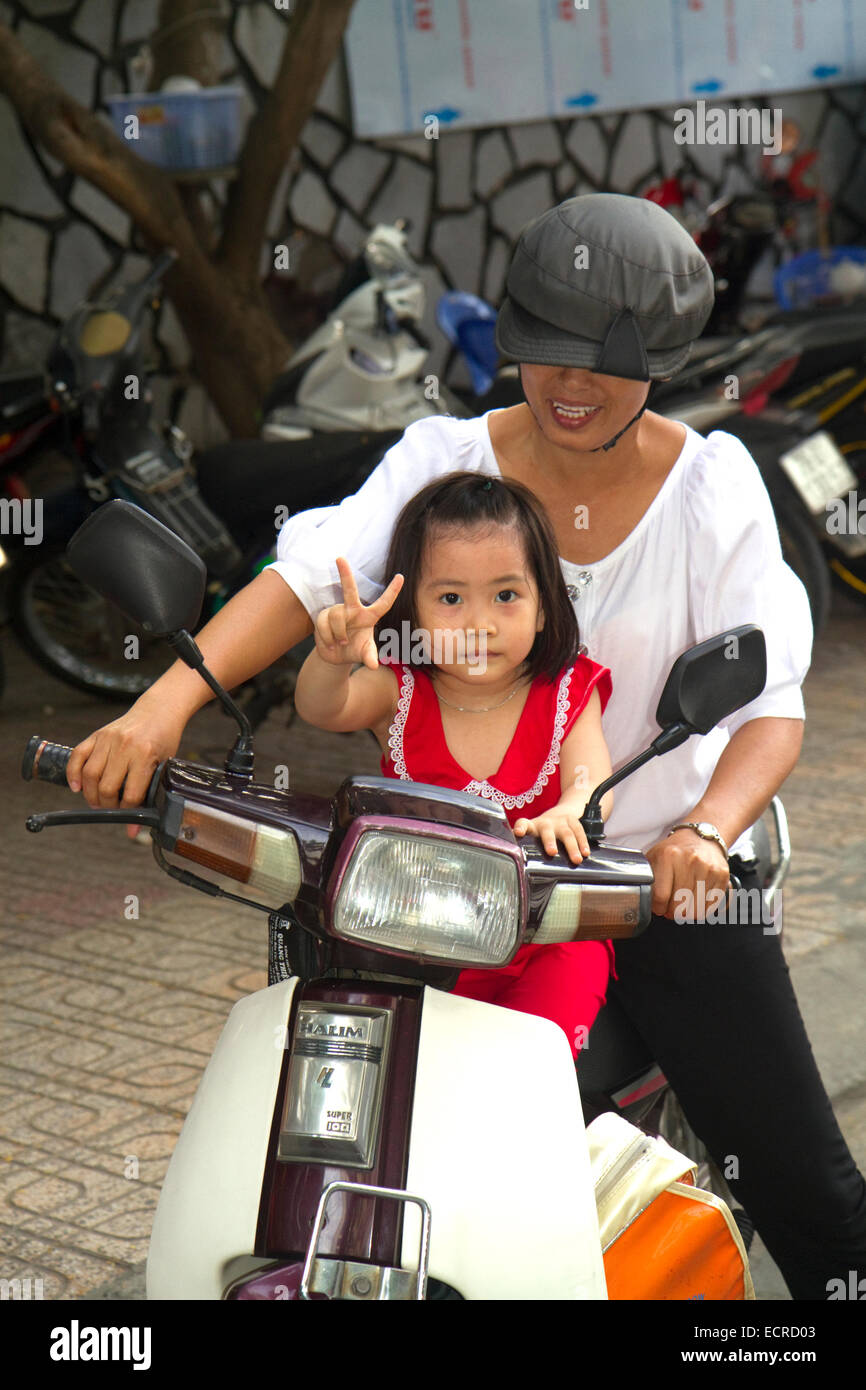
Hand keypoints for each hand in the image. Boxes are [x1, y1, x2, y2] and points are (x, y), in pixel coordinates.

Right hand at [66, 695, 184, 838]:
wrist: (159, 710)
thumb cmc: (164, 739)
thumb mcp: (165, 764)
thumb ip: (151, 791)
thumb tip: (139, 823)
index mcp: (146, 755)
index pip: (131, 794)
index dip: (129, 814)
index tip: (130, 826)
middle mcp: (125, 746)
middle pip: (106, 787)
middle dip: (107, 806)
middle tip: (111, 810)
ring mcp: (108, 739)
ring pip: (90, 775)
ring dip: (90, 795)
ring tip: (97, 802)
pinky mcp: (97, 734)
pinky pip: (78, 756)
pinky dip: (73, 774)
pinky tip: (77, 787)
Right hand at [314, 556, 402, 670]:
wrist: (336, 657)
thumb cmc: (356, 651)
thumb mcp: (364, 654)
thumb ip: (369, 657)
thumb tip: (374, 665)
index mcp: (369, 616)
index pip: (383, 603)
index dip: (392, 591)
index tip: (401, 576)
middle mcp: (353, 609)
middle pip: (349, 589)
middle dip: (344, 573)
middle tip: (339, 558)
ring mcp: (338, 611)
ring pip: (336, 616)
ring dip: (338, 634)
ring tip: (341, 643)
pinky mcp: (323, 616)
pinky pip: (324, 623)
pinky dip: (328, 637)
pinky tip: (330, 643)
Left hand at [513, 809, 590, 863]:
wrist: (560, 813)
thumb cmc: (544, 832)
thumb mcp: (533, 836)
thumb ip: (526, 848)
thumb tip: (518, 867)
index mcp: (532, 827)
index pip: (523, 824)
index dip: (521, 828)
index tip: (518, 833)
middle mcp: (545, 823)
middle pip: (547, 831)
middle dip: (549, 841)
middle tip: (552, 852)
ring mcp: (560, 821)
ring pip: (566, 833)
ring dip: (572, 847)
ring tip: (576, 860)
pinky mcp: (573, 820)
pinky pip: (579, 831)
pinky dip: (583, 843)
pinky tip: (585, 853)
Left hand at [646, 828, 730, 918]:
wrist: (700, 837)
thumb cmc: (675, 850)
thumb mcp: (655, 856)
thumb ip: (646, 876)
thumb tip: (642, 898)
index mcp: (669, 856)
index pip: (661, 896)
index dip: (658, 908)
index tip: (659, 907)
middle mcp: (690, 861)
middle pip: (679, 905)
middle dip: (672, 912)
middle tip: (670, 909)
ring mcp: (708, 868)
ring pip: (696, 909)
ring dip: (688, 913)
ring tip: (683, 904)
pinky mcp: (722, 875)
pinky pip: (711, 905)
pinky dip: (702, 909)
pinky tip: (696, 901)